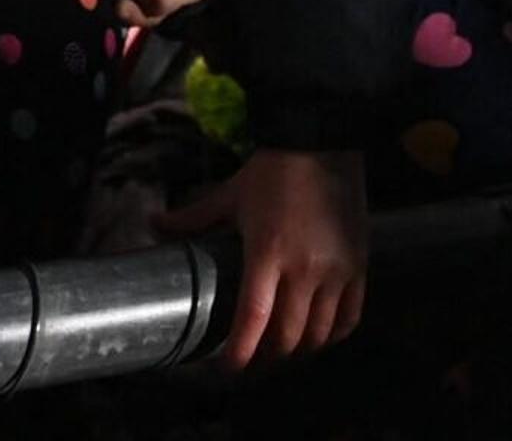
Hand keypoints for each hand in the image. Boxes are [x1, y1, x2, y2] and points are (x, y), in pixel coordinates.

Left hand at [158, 148, 366, 367]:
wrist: (322, 143)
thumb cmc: (273, 171)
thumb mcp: (229, 194)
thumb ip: (192, 218)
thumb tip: (153, 225)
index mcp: (266, 253)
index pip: (253, 318)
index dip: (240, 351)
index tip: (228, 368)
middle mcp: (304, 269)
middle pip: (287, 337)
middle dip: (266, 357)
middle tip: (252, 360)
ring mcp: (336, 272)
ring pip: (319, 334)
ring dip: (298, 350)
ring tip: (281, 351)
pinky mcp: (358, 268)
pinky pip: (349, 318)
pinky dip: (332, 335)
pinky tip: (318, 336)